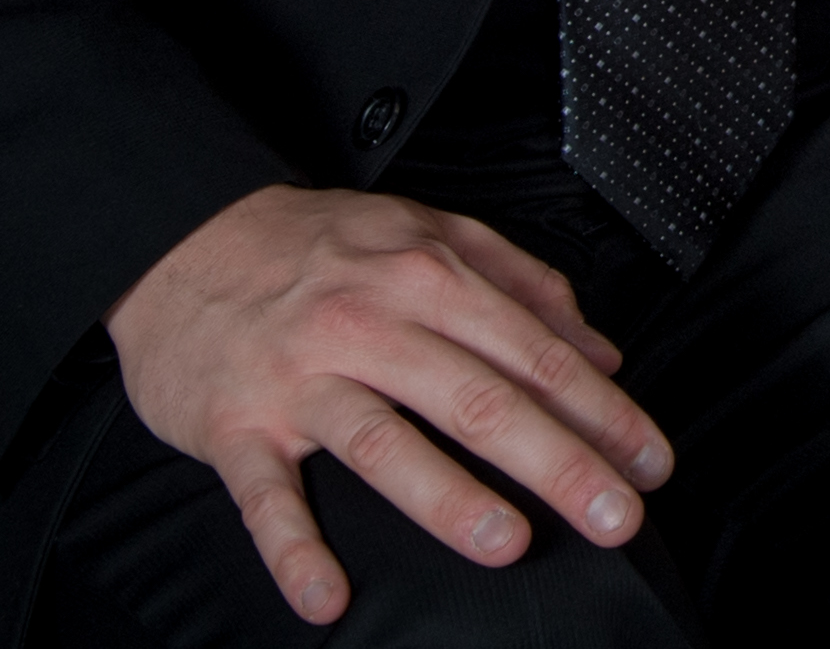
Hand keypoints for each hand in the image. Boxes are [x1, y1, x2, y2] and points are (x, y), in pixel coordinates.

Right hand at [105, 183, 667, 628]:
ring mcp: (302, 376)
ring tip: (508, 543)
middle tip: (615, 517)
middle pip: (480, 399)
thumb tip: (601, 350)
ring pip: (385, 441)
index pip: (536, 354)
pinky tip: (328, 595)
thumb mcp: (430, 234)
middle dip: (559, 462)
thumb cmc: (318, 246)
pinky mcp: (235, 424)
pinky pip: (265, 496)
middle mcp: (372, 323)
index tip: (649, 462)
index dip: (602, 412)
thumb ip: (522, 285)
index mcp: (429, 277)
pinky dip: (295, 549)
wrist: (181, 239)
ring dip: (450, 497)